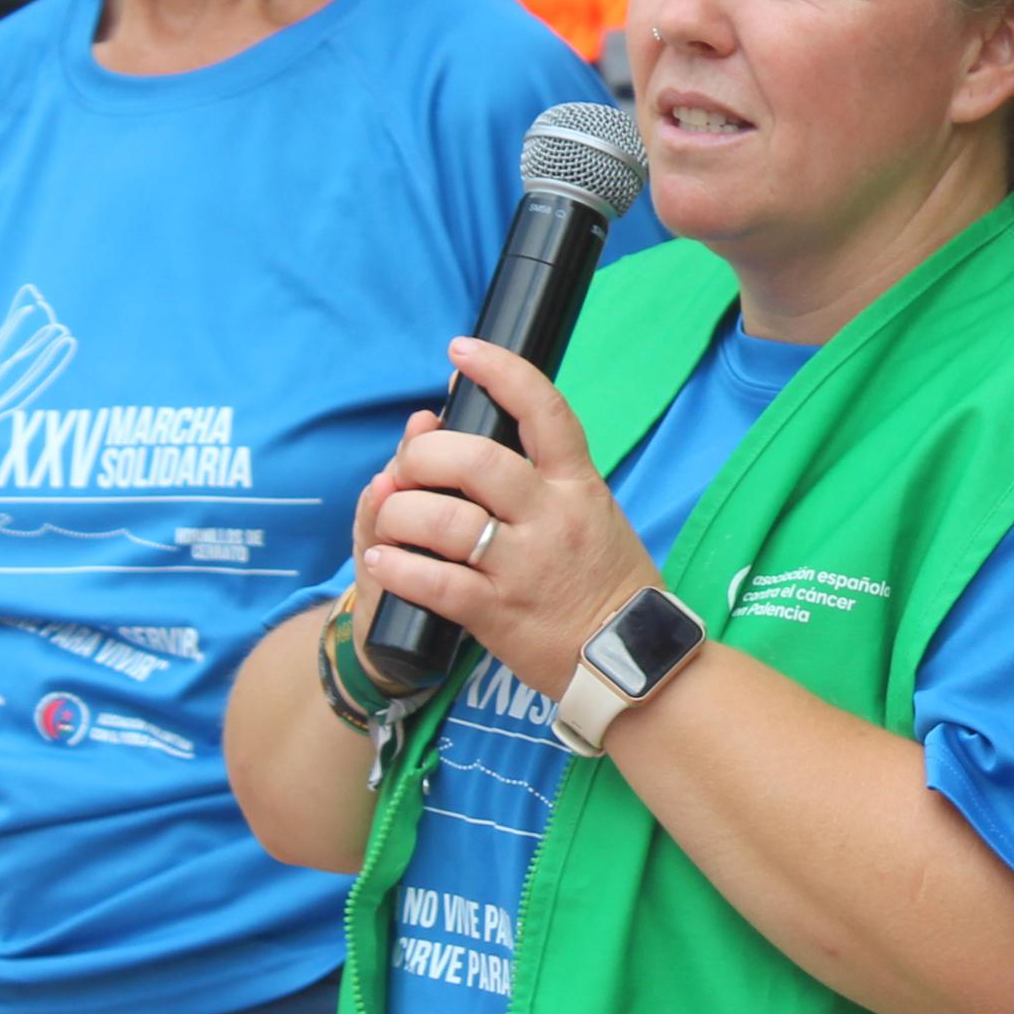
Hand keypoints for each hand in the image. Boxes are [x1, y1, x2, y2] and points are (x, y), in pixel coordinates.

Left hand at [354, 340, 664, 701]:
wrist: (631, 661)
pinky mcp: (498, 614)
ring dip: (399, 512)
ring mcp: (524, 567)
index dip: (500, 371)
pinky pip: (433, 582)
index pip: (543, 410)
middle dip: (424, 455)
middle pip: (475, 460)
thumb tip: (478, 429)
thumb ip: (544, 476)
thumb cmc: (606, 581)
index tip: (461, 352)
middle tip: (411, 465)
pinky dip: (396, 566)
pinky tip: (383, 558)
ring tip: (391, 518)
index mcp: (578, 485)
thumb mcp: (592, 512)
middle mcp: (551, 519)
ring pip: (442, 521)